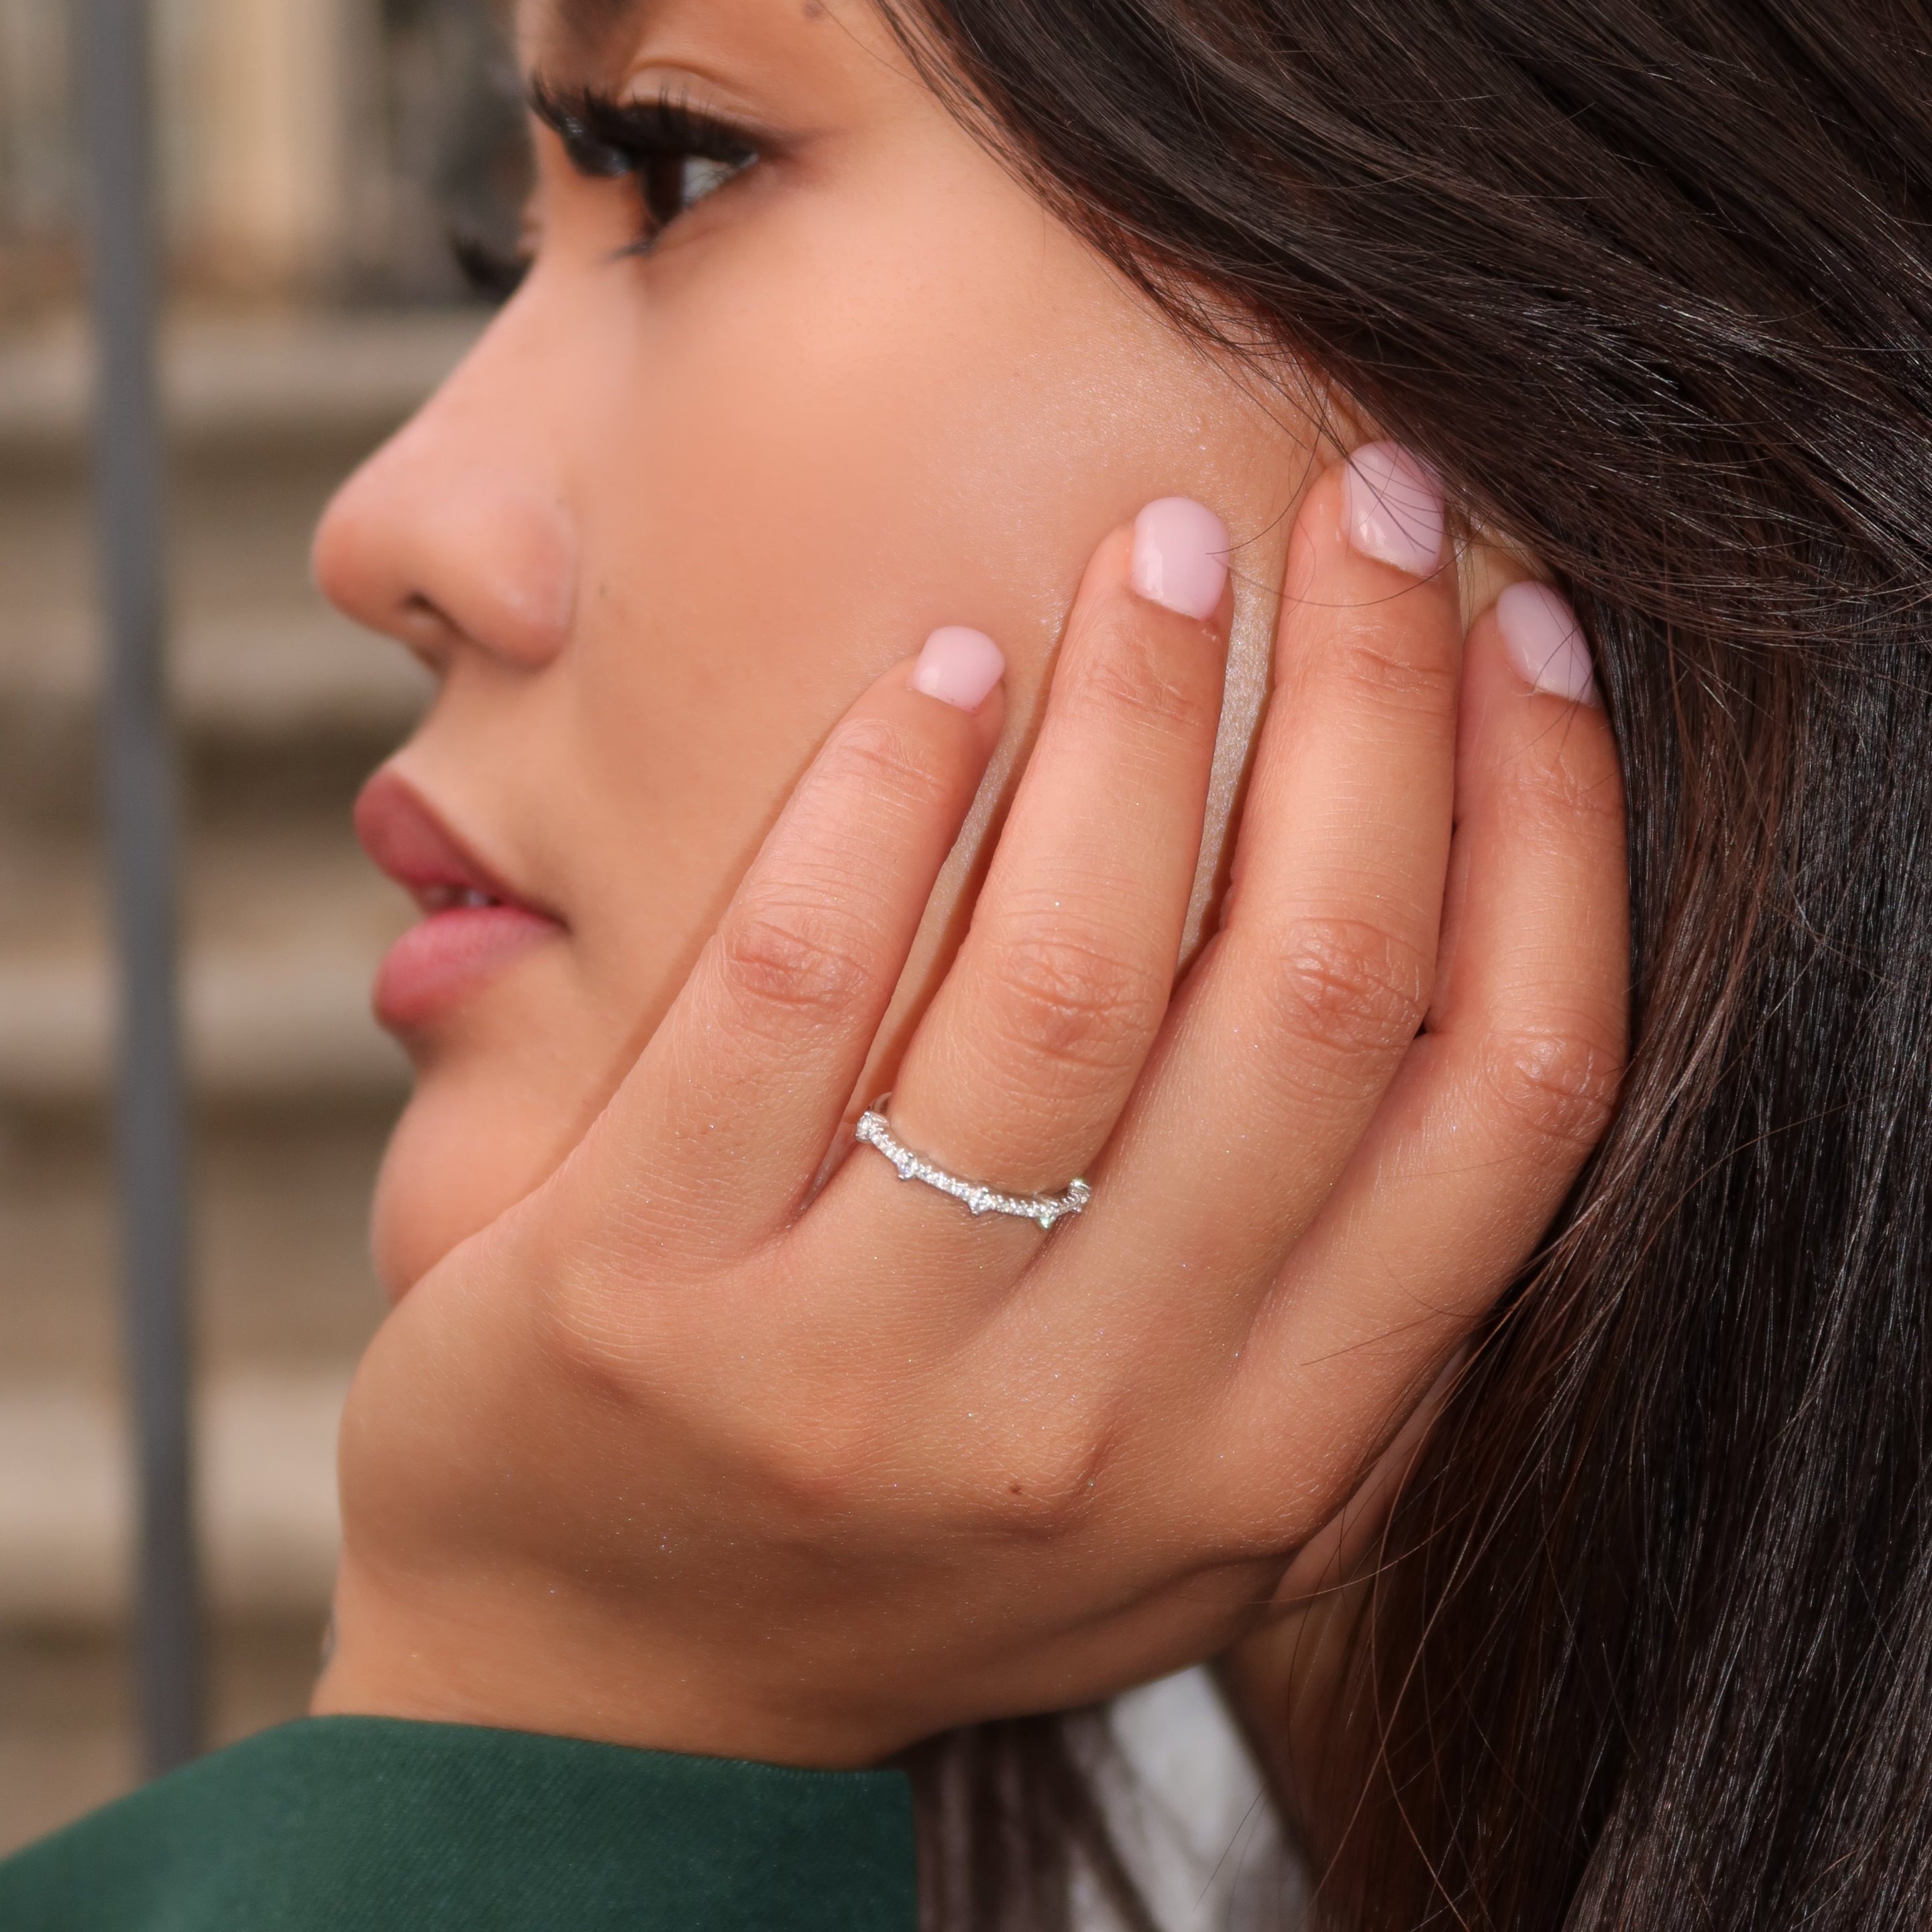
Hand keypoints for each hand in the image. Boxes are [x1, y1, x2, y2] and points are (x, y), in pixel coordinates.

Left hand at [314, 446, 1627, 1765]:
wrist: (596, 1698)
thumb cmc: (909, 1539)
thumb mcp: (1175, 1491)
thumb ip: (1333, 1308)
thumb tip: (1476, 958)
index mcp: (1274, 1458)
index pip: (1503, 1106)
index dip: (1551, 836)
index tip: (1529, 640)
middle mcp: (1104, 1429)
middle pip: (1315, 999)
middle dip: (1371, 707)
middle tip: (1363, 509)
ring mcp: (862, 1376)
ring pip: (1068, 978)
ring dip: (1143, 715)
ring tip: (1164, 552)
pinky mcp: (642, 1298)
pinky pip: (791, 988)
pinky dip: (883, 797)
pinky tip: (940, 670)